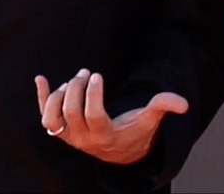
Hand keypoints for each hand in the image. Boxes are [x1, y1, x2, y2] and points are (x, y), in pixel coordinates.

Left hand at [35, 70, 187, 164]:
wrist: (118, 151)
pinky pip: (44, 115)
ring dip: (58, 94)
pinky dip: (41, 97)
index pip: (92, 115)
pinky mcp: (61, 129)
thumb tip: (183, 103)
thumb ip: (163, 108)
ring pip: (52, 117)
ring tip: (74, 80)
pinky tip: (40, 79)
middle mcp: (82, 139)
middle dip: (76, 88)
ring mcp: (69, 136)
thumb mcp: (149, 121)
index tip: (97, 76)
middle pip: (70, 112)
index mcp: (104, 135)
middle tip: (86, 73)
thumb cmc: (134, 131)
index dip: (92, 95)